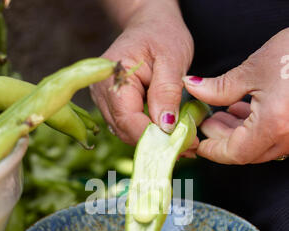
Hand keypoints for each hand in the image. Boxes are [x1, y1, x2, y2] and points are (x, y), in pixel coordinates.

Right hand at [91, 0, 193, 149]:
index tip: (183, 144)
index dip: (154, 137)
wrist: (150, 25)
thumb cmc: (161, 34)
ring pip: (127, 133)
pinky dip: (149, 134)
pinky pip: (129, 128)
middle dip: (156, 143)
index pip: (128, 120)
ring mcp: (104, 101)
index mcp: (112, 77)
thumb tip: (165, 127)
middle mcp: (101, 92)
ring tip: (182, 140)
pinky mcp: (113, 107)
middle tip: (189, 147)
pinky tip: (169, 133)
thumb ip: (167, 92)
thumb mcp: (172, 58)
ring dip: (154, 141)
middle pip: (126, 131)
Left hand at [183, 29, 288, 163]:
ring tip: (221, 114)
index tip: (199, 143)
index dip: (212, 150)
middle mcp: (288, 137)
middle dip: (222, 140)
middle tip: (206, 123)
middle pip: (246, 152)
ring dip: (237, 134)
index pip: (234, 153)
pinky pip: (273, 137)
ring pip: (259, 146)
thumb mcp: (255, 68)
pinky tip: (243, 111)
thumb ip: (220, 87)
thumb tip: (194, 88)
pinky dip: (254, 129)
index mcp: (273, 125)